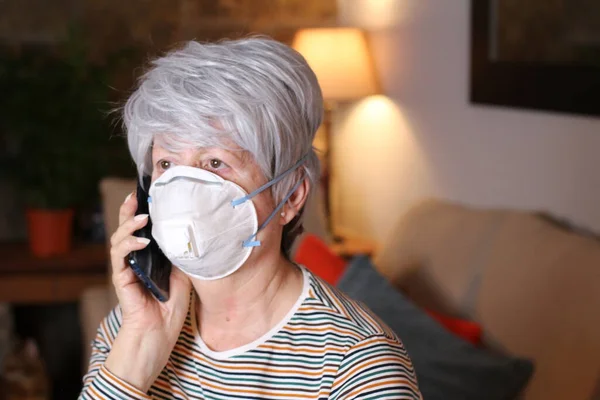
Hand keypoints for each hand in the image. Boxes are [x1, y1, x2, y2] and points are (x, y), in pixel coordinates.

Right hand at [105, 191, 190, 390]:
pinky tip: (142, 241)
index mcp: (148, 256)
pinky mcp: (120, 279)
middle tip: (135, 195)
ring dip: (129, 226)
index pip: (142, 228)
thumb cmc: (171, 306)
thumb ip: (180, 254)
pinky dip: (129, 246)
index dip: (142, 210)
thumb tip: (189, 231)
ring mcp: (125, 268)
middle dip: (129, 210)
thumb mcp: (183, 273)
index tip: (148, 194)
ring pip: (118, 239)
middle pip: (126, 228)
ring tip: (143, 217)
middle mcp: (134, 259)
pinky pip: (119, 257)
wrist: (160, 332)